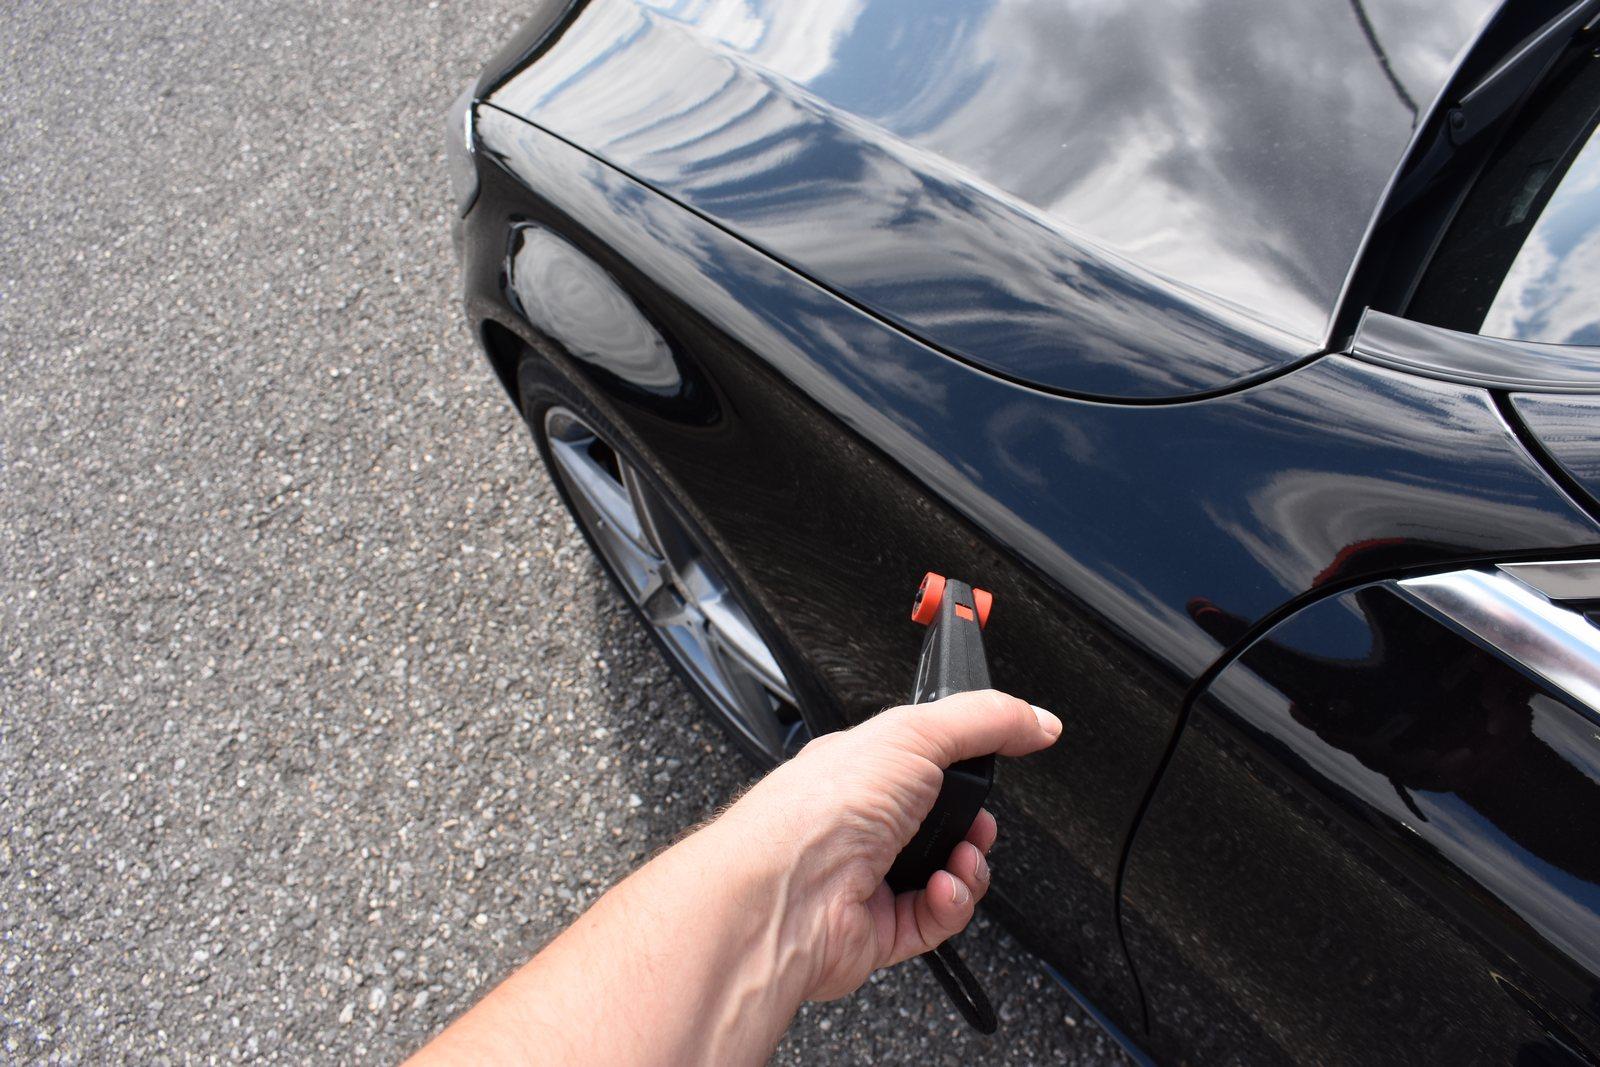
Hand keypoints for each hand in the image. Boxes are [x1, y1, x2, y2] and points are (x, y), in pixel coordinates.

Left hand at [710, 689, 1061, 1001]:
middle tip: (978, 821)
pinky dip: (951, 905)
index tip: (1001, 759)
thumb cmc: (822, 807)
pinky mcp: (878, 930)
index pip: (927, 757)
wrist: (784, 893)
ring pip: (947, 873)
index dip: (966, 761)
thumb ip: (985, 721)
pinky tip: (943, 890)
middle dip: (977, 823)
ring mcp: (869, 877)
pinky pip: (935, 919)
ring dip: (969, 867)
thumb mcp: (915, 734)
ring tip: (961, 859)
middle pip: (945, 820)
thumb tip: (1038, 719)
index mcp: (863, 767)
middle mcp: (863, 821)